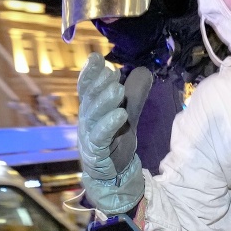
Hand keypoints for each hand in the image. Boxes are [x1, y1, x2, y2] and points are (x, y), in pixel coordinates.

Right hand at [77, 53, 144, 213]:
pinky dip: (109, 125)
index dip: (89, 74)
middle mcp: (86, 120)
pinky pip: (101, 136)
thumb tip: (144, 70)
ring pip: (94, 116)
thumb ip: (134, 94)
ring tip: (117, 89)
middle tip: (111, 72)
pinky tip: (121, 114)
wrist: (113, 172)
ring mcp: (89, 137)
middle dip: (99, 84)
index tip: (95, 58)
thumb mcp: (127, 112)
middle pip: (89, 100)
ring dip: (105, 101)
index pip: (87, 89)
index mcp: (91, 108)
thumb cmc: (115, 138)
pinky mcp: (96, 152)